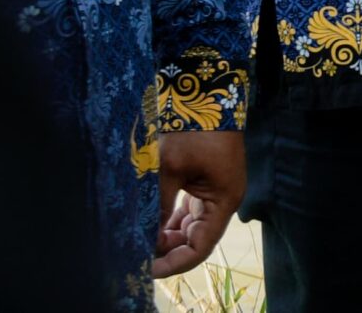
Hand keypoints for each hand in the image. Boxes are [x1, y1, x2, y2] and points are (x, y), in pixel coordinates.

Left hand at [149, 129, 243, 278]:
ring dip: (168, 235)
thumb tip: (143, 237)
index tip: (147, 268)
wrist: (206, 92)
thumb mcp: (170, 168)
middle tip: (137, 252)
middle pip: (196, 239)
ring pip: (191, 226)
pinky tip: (151, 223)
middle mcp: (223, 200)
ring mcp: (216, 190)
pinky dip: (171, 219)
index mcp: (223, 201)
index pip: (200, 247)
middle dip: (168, 249)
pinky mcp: (206, 181)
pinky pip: (189, 211)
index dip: (174, 262)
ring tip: (140, 239)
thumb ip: (158, 205)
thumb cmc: (193, 130)